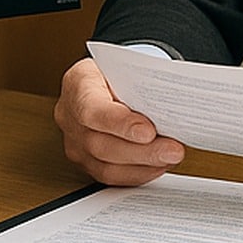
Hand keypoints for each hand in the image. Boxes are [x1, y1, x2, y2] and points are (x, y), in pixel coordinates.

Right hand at [55, 57, 184, 183]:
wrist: (108, 78)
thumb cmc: (120, 71)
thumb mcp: (128, 66)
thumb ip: (142, 84)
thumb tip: (171, 105)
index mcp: (77, 84)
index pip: (92, 109)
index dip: (120, 124)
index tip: (149, 132)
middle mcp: (69, 116)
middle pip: (100, 144)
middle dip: (142, 151)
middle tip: (173, 150)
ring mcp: (74, 142)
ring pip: (105, 165)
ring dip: (143, 165)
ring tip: (170, 158)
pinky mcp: (85, 161)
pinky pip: (110, 176)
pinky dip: (138, 173)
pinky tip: (158, 166)